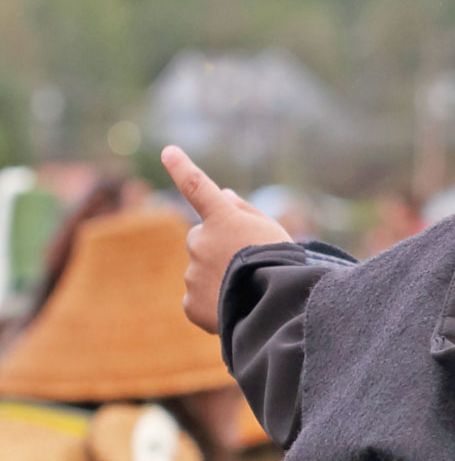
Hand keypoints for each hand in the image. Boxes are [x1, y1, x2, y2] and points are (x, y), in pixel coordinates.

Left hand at [162, 145, 291, 332]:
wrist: (276, 307)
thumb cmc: (280, 264)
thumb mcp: (271, 229)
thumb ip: (244, 210)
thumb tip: (224, 194)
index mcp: (221, 218)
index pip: (196, 186)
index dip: (181, 167)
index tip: (167, 152)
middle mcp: (201, 241)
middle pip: (200, 238)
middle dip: (215, 246)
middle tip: (243, 263)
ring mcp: (193, 272)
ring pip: (200, 270)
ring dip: (217, 276)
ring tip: (245, 290)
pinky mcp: (191, 302)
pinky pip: (198, 298)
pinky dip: (212, 303)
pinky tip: (233, 307)